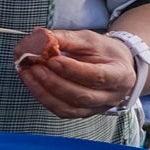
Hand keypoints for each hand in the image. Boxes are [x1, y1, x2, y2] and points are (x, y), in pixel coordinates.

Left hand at [13, 29, 137, 118]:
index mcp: (120, 75)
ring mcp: (96, 108)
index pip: (98, 76)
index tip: (53, 60)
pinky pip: (61, 111)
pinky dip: (44, 98)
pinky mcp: (82, 113)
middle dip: (54, 82)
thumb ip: (66, 39)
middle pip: (81, 96)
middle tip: (35, 67)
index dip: (74, 70)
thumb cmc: (104, 52)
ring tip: (28, 74)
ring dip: (44, 92)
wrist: (116, 66)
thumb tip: (39, 36)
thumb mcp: (90, 39)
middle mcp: (111, 96)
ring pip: (69, 108)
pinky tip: (32, 83)